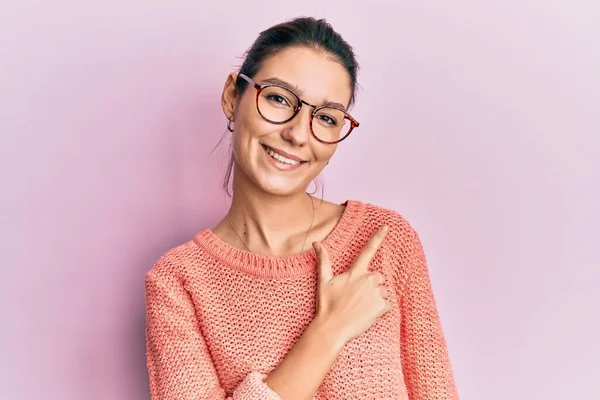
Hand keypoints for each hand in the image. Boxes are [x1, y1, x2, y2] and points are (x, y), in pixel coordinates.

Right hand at [312, 225, 391, 344]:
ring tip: (360, 306)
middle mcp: (368, 280)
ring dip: (376, 297)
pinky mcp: (381, 307)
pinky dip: (380, 308)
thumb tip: (316, 242)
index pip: (368, 250)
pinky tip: (367, 313)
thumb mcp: (323, 281)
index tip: (387, 226)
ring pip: (383, 291)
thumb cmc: (327, 304)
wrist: (332, 328)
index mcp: (355, 272)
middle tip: (357, 296)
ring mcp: (375, 294)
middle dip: (371, 284)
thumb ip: (323, 260)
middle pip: (378, 276)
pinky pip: (387, 304)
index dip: (378, 237)